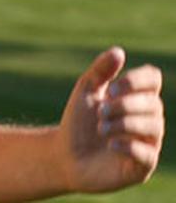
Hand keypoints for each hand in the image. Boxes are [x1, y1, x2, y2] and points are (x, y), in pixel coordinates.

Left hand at [59, 46, 164, 192]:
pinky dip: (129, 145)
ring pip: (153, 127)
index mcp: (137, 98)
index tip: (112, 88)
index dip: (136, 80)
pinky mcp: (142, 167)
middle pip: (154, 104)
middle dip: (125, 105)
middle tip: (100, 111)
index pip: (153, 79)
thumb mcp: (85, 91)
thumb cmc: (78, 122)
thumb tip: (118, 51)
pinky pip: (148, 154)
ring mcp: (148, 144)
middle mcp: (148, 119)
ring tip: (101, 126)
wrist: (64, 155)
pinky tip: (110, 143)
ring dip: (125, 123)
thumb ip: (100, 71)